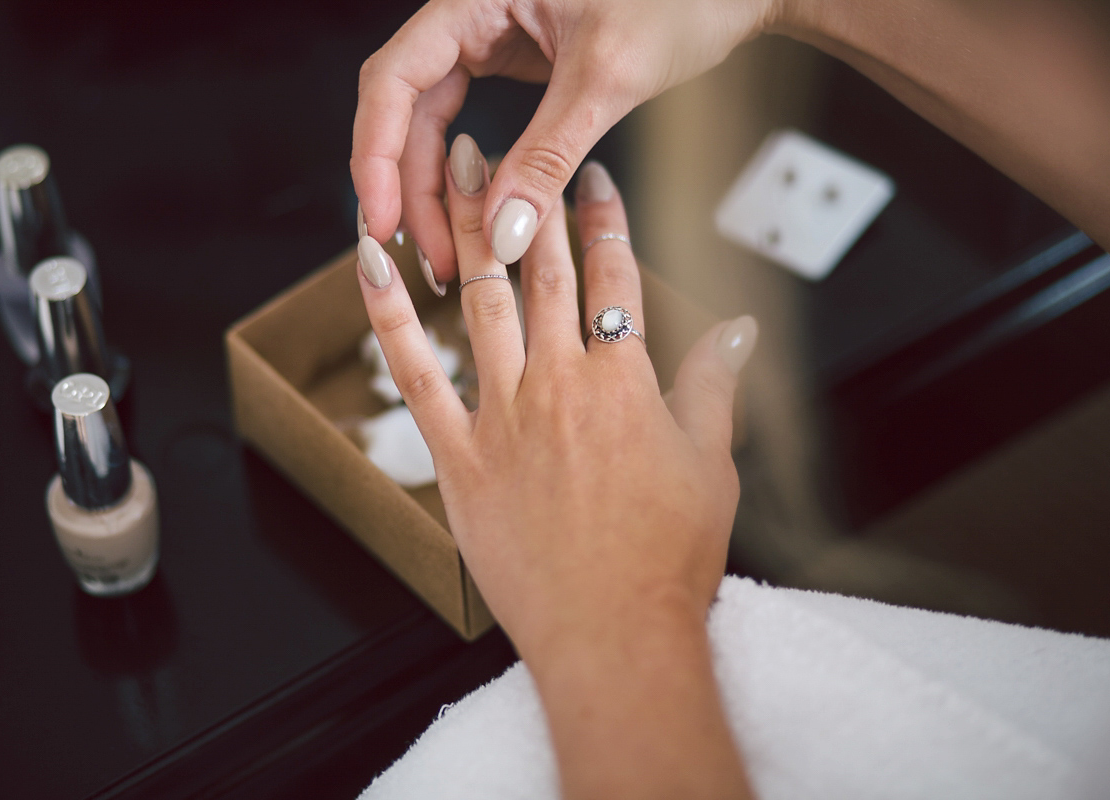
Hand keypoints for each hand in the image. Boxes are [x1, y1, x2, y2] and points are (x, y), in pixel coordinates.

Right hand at [351, 0, 778, 293]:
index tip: (381, 220)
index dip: (377, 155)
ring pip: (436, 125)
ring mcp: (490, 38)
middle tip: (429, 259)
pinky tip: (478, 221)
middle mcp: (472, 12)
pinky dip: (473, 178)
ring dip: (438, 193)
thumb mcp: (607, 79)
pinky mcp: (514, 63)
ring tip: (450, 257)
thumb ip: (547, 156)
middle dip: (411, 189)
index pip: (395, 77)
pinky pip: (471, 126)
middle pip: (407, 110)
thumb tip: (501, 237)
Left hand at [355, 132, 755, 666]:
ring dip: (468, 228)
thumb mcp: (712, 465)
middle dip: (530, 200)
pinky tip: (372, 264)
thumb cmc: (664, 560)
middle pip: (541, 271)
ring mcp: (503, 416)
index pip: (614, 275)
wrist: (613, 633)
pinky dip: (388, 314)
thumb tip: (737, 329)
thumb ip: (715, 385)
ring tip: (455, 170)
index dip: (604, 219)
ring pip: (481, 299)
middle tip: (513, 151)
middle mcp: (561, 384)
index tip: (595, 183)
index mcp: (624, 381)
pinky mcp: (458, 455)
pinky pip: (415, 372)